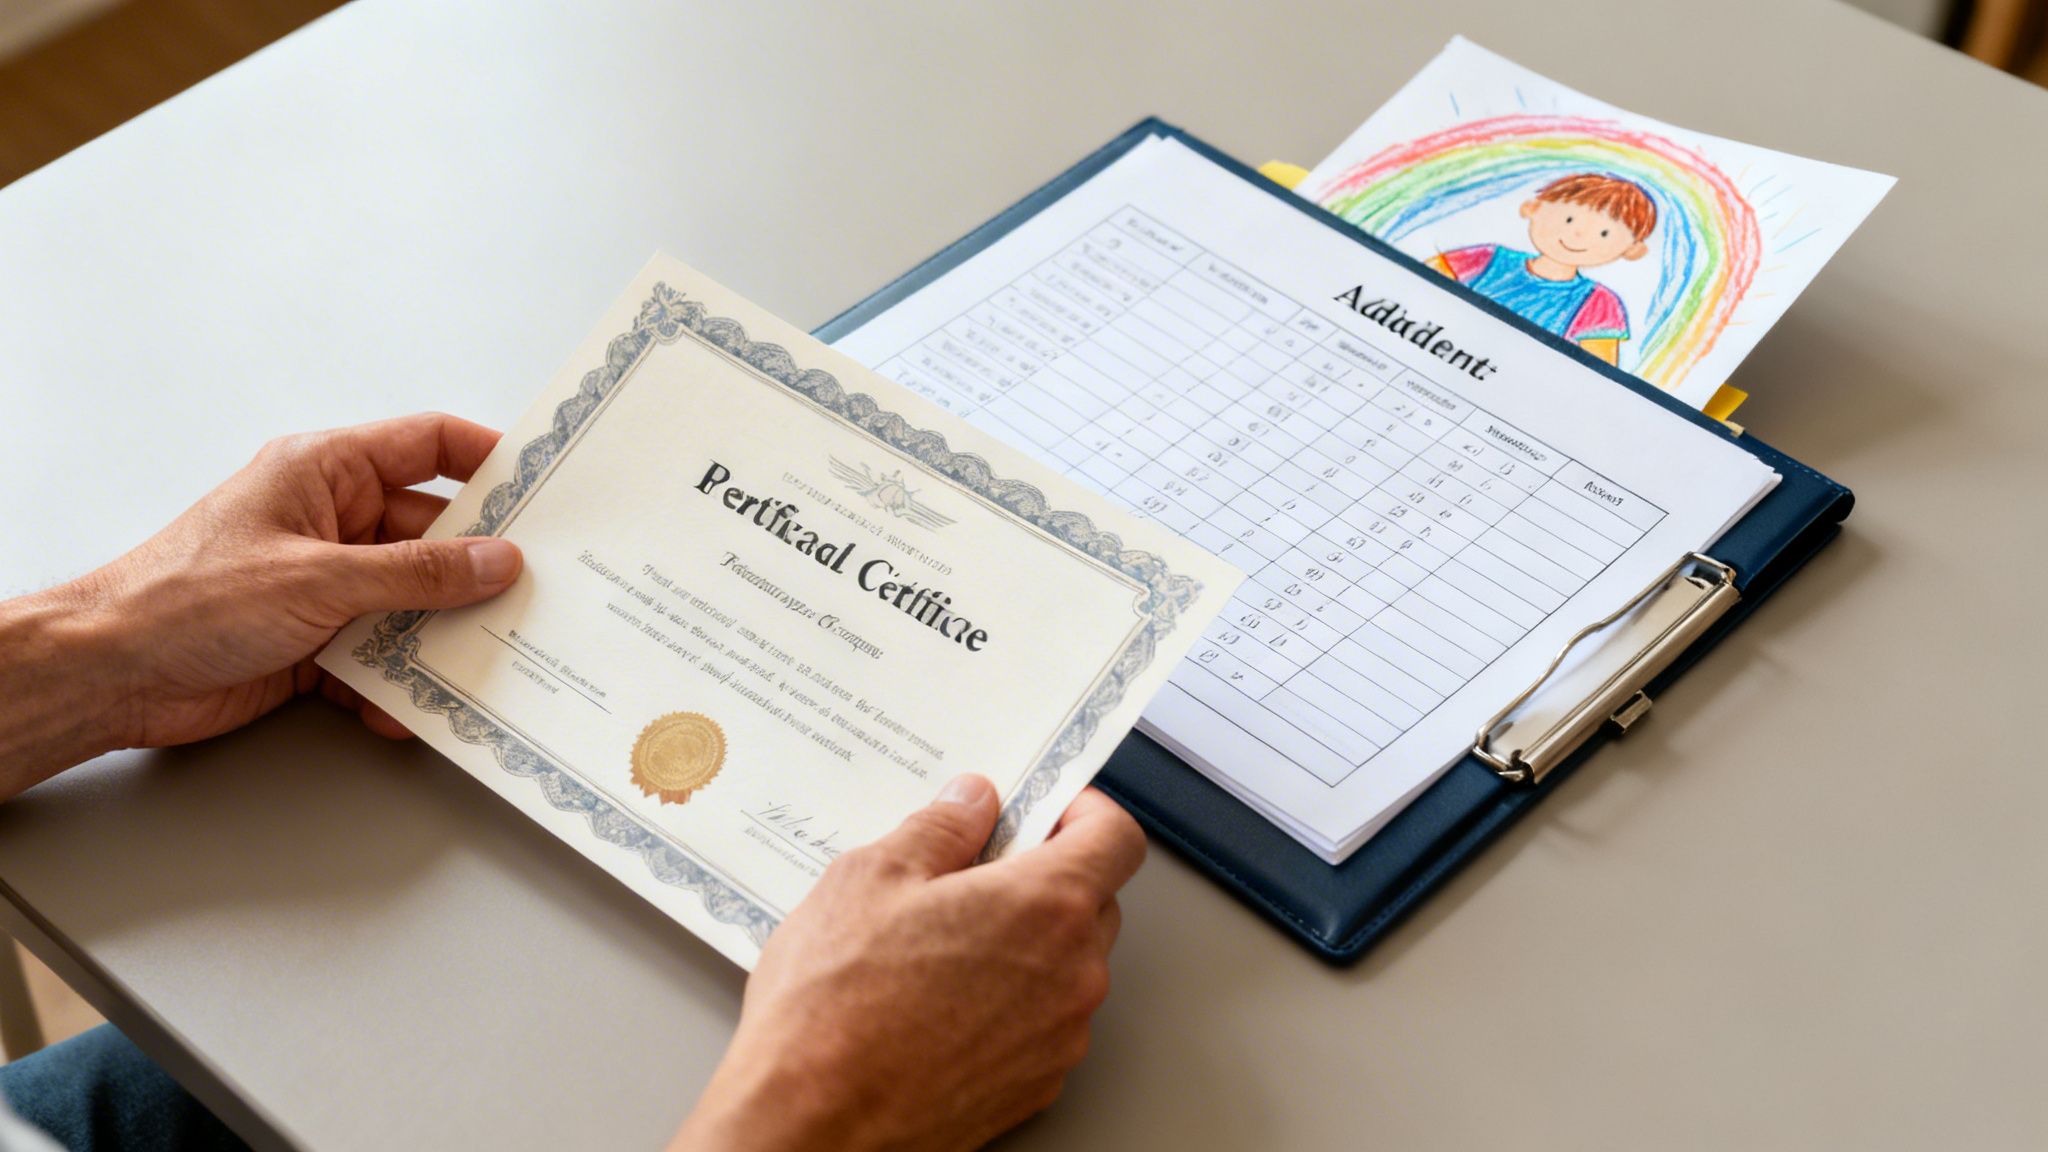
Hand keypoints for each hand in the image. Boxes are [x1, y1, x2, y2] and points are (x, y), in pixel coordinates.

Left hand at [0, 413, 521, 796]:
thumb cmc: (184, 598)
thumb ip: (417, 574)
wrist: (111, 672)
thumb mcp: (320, 578)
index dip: (488, 458)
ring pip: (411, 602)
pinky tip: (410, 705)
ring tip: (485, 657)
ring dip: (439, 635)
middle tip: (534, 592)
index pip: (426, 444)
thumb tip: (494, 562)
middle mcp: (329, 520)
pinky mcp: (314, 640)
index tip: (545, 482)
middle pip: (431, 534)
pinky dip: (396, 683)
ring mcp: (323, 582)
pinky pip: (378, 655)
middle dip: (477, 569)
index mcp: (324, 471)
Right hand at [674, 777, 1144, 1151]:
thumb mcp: (869, 878)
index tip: (1048, 806)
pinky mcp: (1034, 1086)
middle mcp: (1072, 975)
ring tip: (940, 942)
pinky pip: (1042, 1022)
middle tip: (974, 869)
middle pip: (1094, 901)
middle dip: (1045, 875)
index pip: (1116, 837)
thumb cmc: (835, 1010)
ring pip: (1066, 965)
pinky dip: (1010, 1001)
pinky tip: (940, 998)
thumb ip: (939, 828)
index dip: (1085, 810)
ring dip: (1024, 943)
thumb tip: (970, 803)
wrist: (813, 1126)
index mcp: (1045, 906)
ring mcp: (1059, 1038)